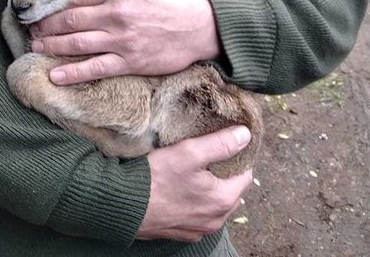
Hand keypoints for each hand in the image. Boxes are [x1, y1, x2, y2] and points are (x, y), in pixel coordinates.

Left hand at [29, 0, 219, 84]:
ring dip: (52, 46)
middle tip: (31, 28)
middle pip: (69, 19)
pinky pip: (95, 68)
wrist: (200, 26)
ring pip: (76, 42)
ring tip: (36, 47)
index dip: (53, 2)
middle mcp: (115, 11)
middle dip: (46, 25)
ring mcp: (121, 38)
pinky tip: (55, 74)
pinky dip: (72, 72)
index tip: (40, 6)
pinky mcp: (130, 61)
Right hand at [136, 126, 252, 241]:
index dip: (236, 158)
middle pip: (231, 191)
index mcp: (223, 200)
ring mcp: (199, 230)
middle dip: (223, 175)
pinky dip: (194, 204)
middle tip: (205, 158)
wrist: (124, 205)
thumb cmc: (156, 179)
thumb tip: (245, 135)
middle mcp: (216, 220)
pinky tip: (179, 191)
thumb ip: (220, 144)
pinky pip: (198, 216)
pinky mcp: (183, 234)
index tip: (222, 147)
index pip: (246, 175)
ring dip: (208, 190)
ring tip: (191, 173)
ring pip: (214, 205)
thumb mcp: (189, 152)